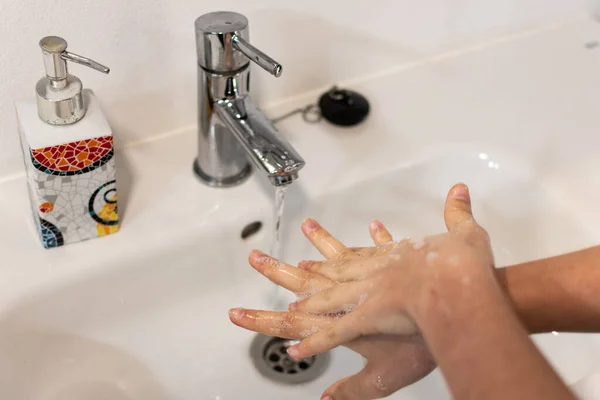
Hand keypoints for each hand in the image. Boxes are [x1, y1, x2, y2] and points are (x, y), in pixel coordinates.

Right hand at [230, 219, 434, 398]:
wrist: (455, 304)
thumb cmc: (423, 343)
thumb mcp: (384, 377)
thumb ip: (354, 390)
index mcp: (345, 318)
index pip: (297, 319)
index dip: (265, 318)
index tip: (239, 313)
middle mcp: (354, 290)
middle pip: (308, 281)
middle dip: (278, 271)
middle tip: (256, 258)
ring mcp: (377, 271)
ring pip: (342, 256)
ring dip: (322, 243)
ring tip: (306, 228)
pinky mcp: (402, 259)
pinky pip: (384, 247)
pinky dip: (378, 238)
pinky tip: (374, 226)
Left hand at [285, 183, 495, 359]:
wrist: (456, 284)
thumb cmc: (462, 265)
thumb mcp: (466, 234)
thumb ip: (458, 213)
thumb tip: (459, 189)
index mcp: (396, 256)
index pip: (363, 253)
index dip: (344, 251)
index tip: (330, 247)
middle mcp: (376, 272)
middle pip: (338, 268)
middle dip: (315, 267)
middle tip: (293, 265)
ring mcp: (367, 293)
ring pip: (330, 297)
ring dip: (311, 301)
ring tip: (294, 305)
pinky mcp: (367, 317)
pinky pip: (334, 334)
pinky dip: (315, 343)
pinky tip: (298, 350)